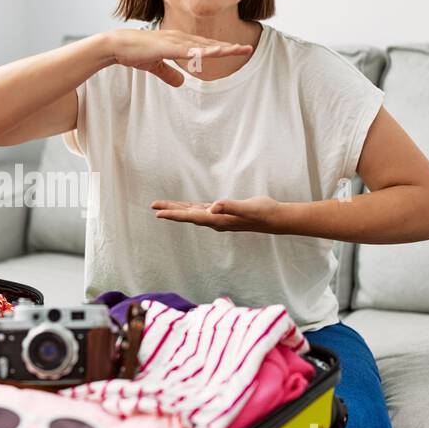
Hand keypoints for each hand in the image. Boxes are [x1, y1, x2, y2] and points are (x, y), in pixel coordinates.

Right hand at [104, 28, 253, 87]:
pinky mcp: (165, 47)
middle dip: (227, 46)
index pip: (204, 45)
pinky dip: (200, 51)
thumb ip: (169, 73)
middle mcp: (179, 38)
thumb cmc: (134, 53)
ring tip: (236, 50)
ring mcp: (173, 41)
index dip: (221, 48)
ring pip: (201, 45)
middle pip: (208, 43)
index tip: (237, 50)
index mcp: (178, 41)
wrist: (116, 45)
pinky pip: (186, 50)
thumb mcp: (155, 66)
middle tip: (246, 48)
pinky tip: (211, 53)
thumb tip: (181, 83)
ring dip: (219, 48)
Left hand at [150, 195, 281, 232]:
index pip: (191, 217)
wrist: (275, 219)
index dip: (174, 215)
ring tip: (163, 207)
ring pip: (193, 213)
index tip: (158, 213)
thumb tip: (214, 207)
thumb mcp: (247, 207)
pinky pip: (202, 211)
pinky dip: (191, 208)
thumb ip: (230, 207)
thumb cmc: (262, 212)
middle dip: (170, 212)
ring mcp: (219, 218)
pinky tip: (186, 207)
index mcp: (218, 219)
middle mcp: (216, 221)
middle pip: (188, 216)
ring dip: (178, 210)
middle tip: (153, 207)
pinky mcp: (224, 214)